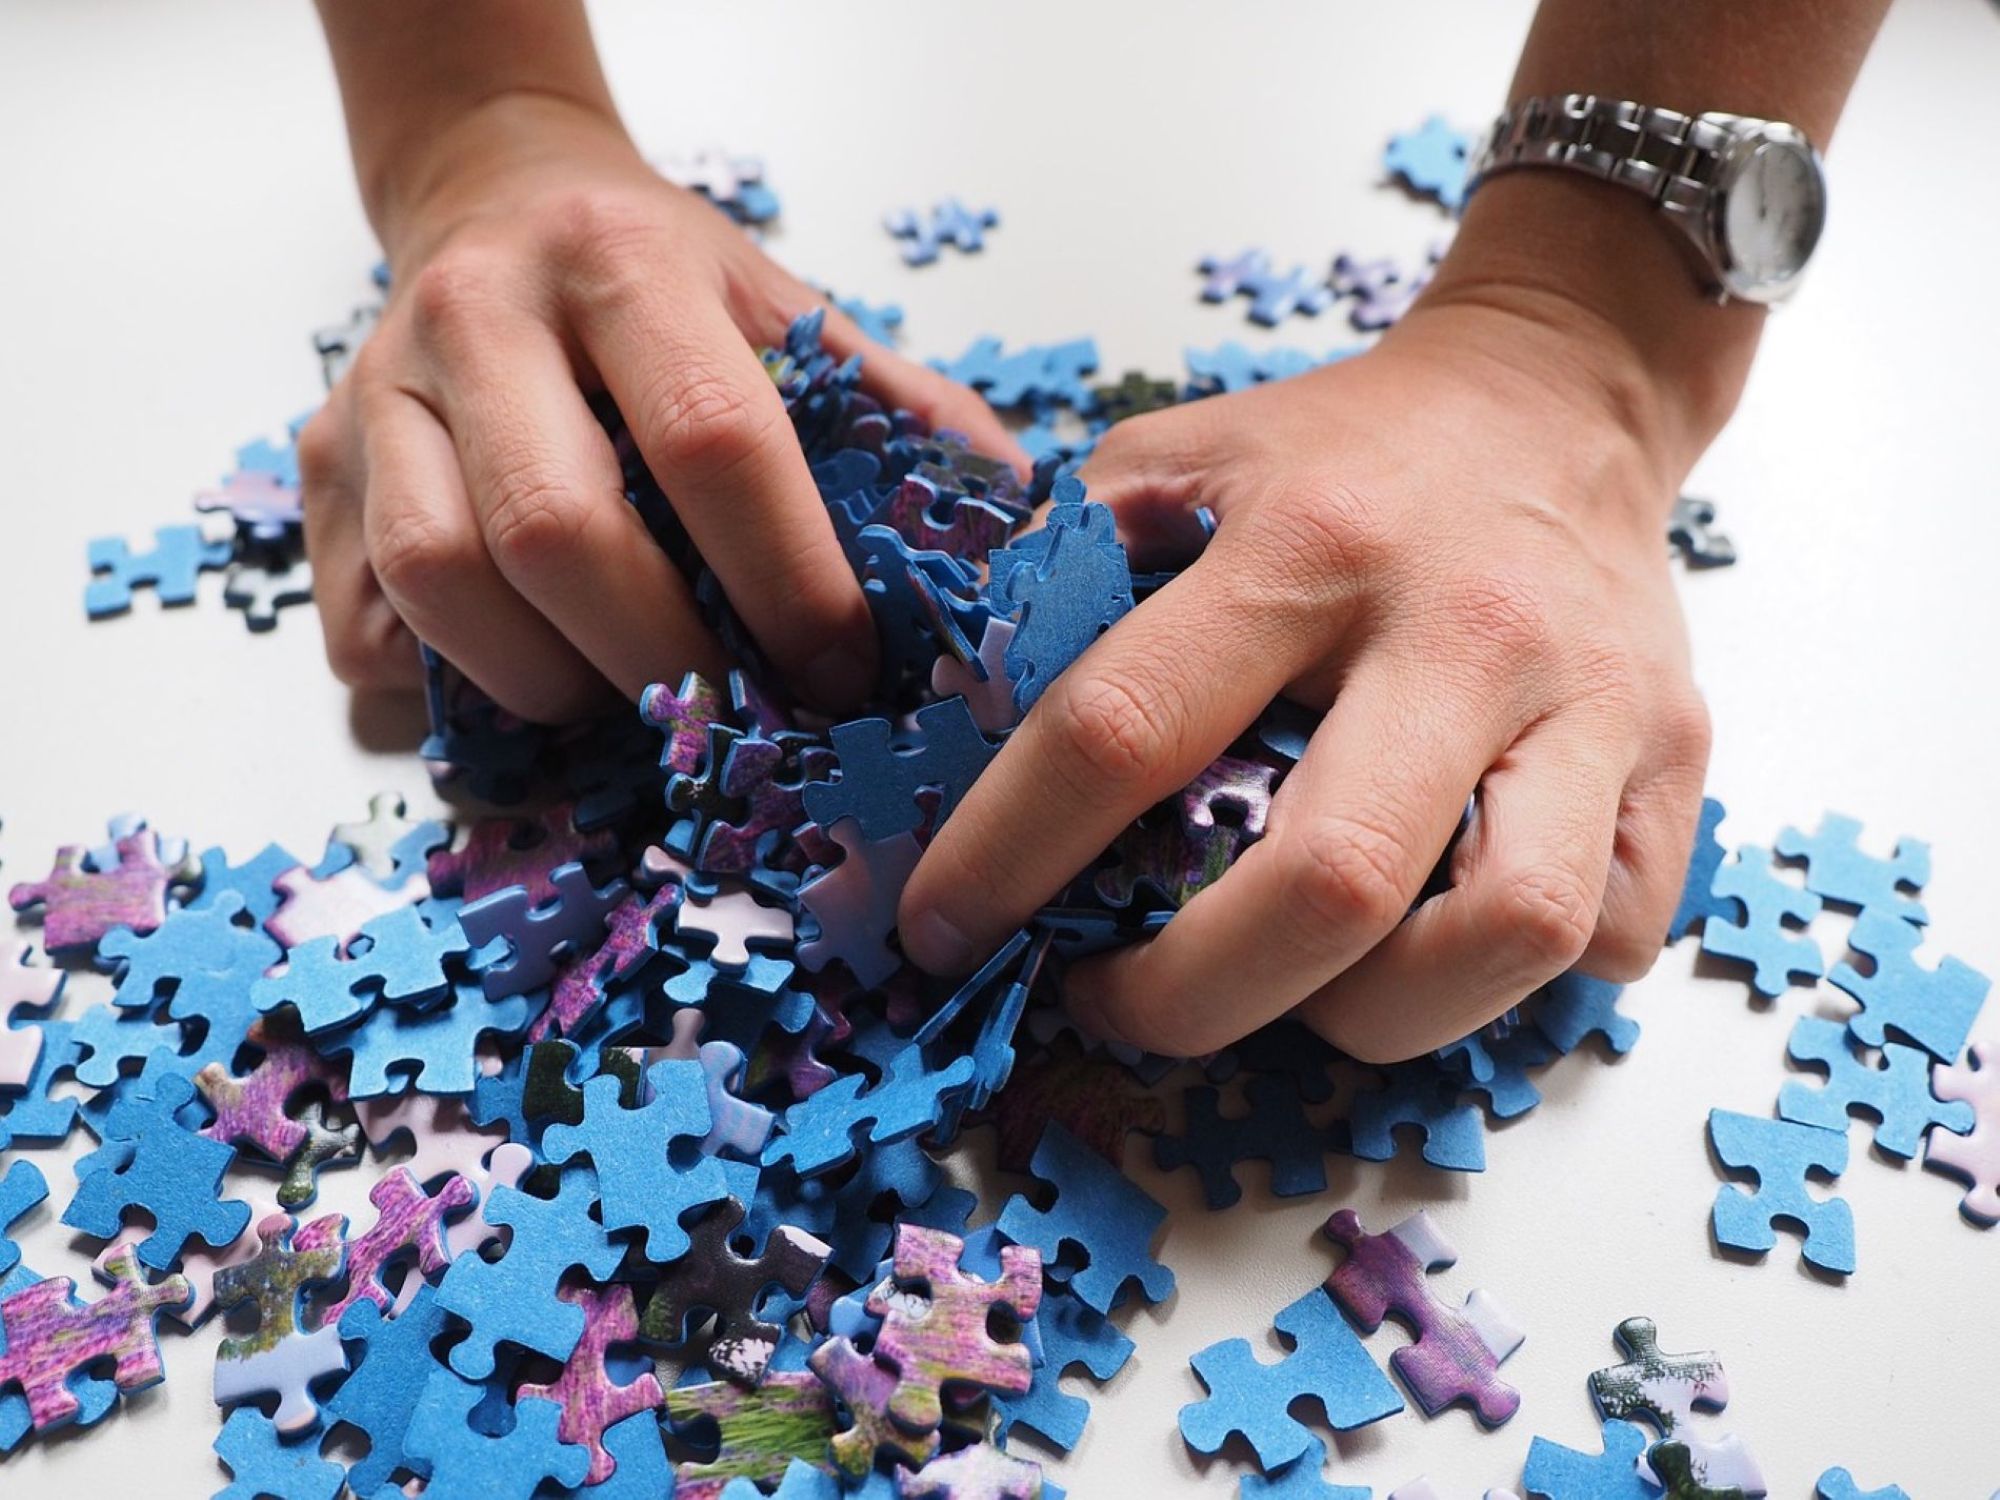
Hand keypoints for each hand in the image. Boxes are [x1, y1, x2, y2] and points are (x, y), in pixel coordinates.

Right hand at [300, 91, 1019, 722]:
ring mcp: (378, 389)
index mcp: (624, 267)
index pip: (712, 442)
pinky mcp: (317, 464)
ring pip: (440, 585)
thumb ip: (896, 409)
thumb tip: (1016, 528)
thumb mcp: (784, 306)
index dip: (785, 580)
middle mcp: (480, 317)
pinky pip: (362, 622)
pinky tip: (530, 675)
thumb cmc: (657, 274)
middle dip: (664, 660)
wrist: (493, 193)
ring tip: (625, 699)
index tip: (840, 670)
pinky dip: (450, 686)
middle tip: (732, 718)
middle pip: (555, 533)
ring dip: (551, 684)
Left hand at [899, 277, 1718, 1062]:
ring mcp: (1592, 703)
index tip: (946, 929)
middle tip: (1116, 1002)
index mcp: (1308, 543)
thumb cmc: (1348, 450)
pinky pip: (1612, 934)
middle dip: (1190, 994)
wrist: (1558, 392)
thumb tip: (958, 728)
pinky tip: (1430, 940)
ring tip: (1292, 989)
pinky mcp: (1677, 758)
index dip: (1011, 854)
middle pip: (1332, 879)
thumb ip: (1065, 576)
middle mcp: (1462, 629)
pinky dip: (1508, 984)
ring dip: (1367, 1013)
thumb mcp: (1178, 459)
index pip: (1128, 728)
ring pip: (1508, 933)